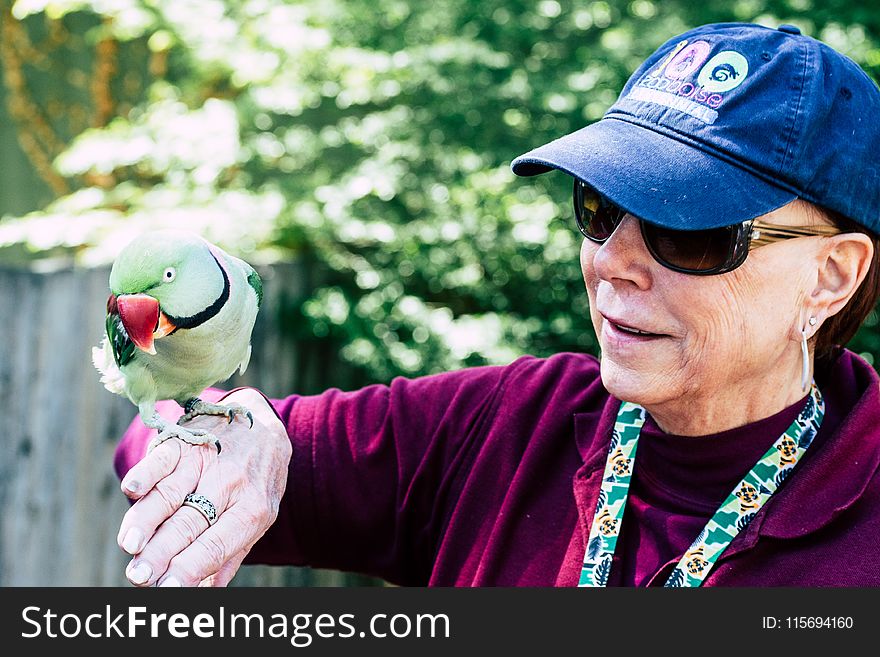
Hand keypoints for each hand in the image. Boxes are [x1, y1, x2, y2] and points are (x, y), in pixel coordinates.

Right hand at [116, 388, 291, 585]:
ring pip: (171, 493)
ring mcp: (206, 461)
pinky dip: (146, 472)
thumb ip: (229, 555)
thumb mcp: (258, 517)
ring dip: (146, 519)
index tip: (166, 588)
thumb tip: (203, 593)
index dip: (190, 567)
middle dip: (161, 552)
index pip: (217, 544)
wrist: (263, 424)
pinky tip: (132, 490)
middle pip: (189, 523)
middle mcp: (230, 484)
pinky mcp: (185, 441)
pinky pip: (163, 458)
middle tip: (138, 576)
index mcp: (252, 509)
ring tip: (129, 545)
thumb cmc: (257, 481)